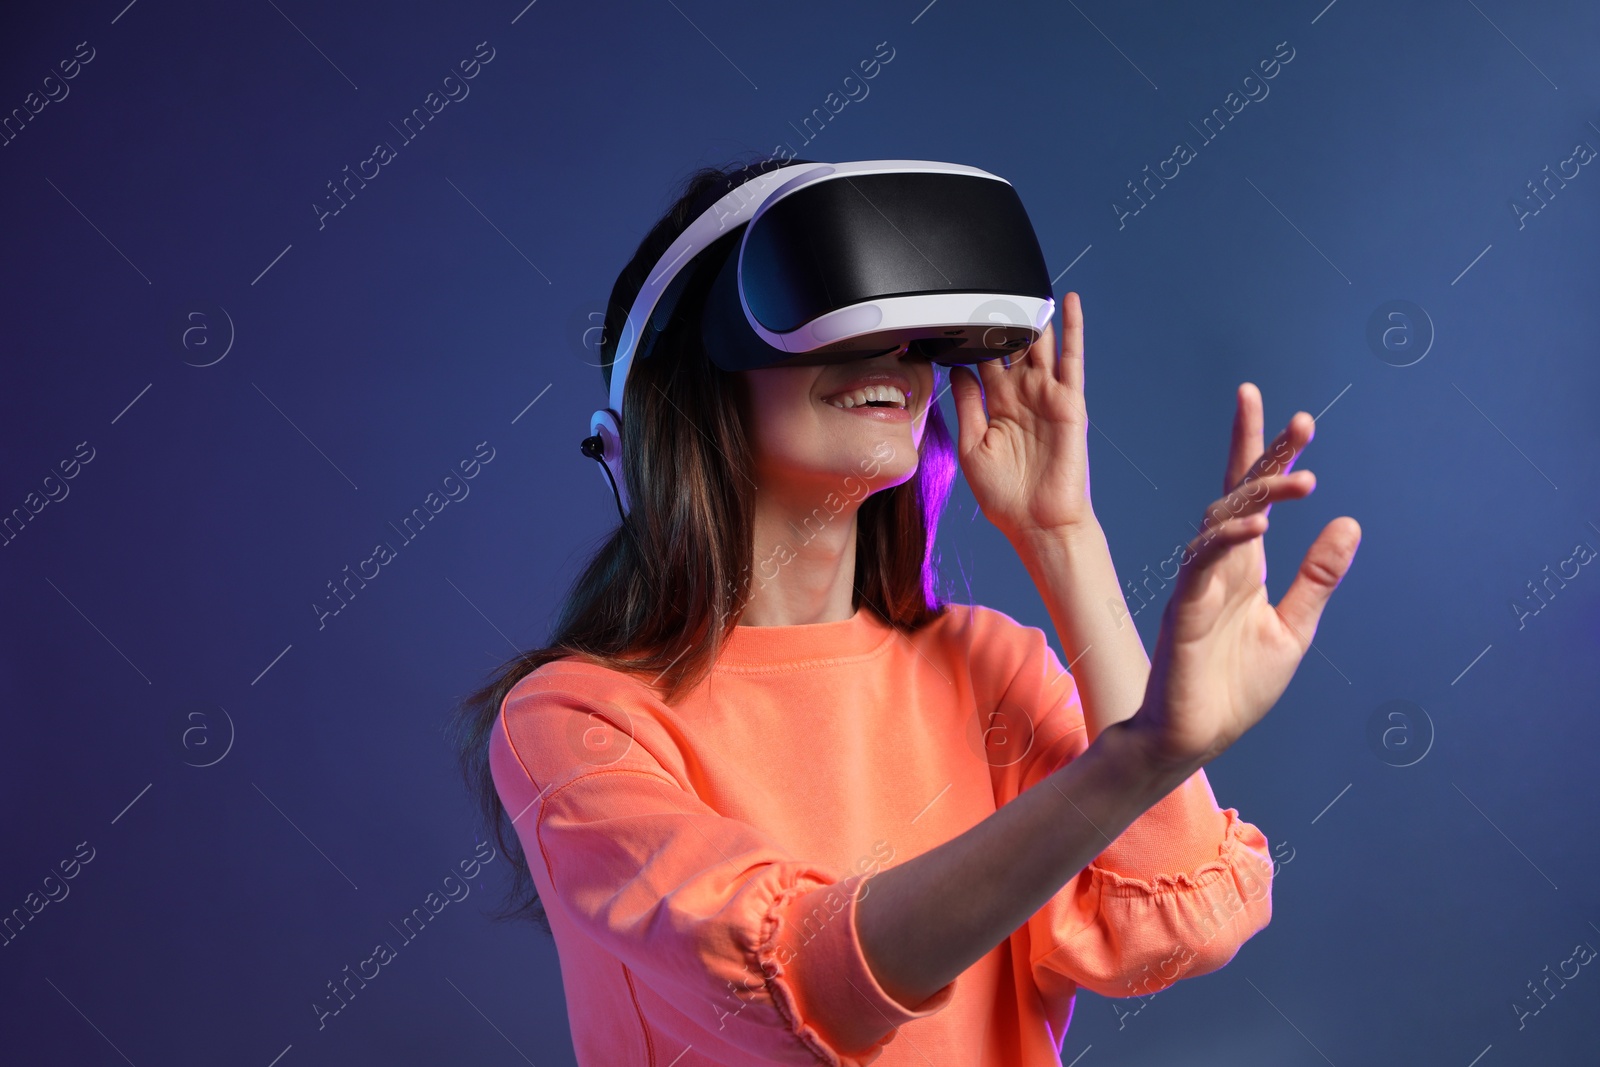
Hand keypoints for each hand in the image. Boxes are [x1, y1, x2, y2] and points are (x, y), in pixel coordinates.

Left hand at [949, 291, 1091, 540]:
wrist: (1038, 524)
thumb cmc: (1006, 496)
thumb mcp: (971, 447)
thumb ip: (967, 406)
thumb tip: (958, 370)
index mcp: (997, 408)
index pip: (984, 364)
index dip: (972, 342)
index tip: (956, 318)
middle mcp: (1022, 398)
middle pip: (1012, 349)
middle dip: (1002, 322)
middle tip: (989, 294)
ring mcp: (1047, 397)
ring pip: (1040, 347)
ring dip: (1034, 319)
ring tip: (1023, 287)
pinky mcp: (1069, 401)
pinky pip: (1073, 359)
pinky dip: (1073, 329)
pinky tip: (1069, 303)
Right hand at [1126, 384, 1361, 772]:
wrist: (1195, 736)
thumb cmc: (1238, 688)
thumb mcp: (1293, 630)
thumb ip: (1317, 578)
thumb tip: (1349, 522)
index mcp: (1245, 565)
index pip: (1256, 497)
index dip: (1269, 454)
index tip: (1298, 417)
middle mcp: (1220, 563)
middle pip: (1240, 492)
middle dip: (1265, 452)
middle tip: (1302, 420)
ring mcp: (1199, 582)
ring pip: (1222, 519)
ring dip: (1261, 495)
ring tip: (1304, 479)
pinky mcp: (1184, 607)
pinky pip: (1202, 562)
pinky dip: (1228, 540)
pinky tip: (1258, 527)